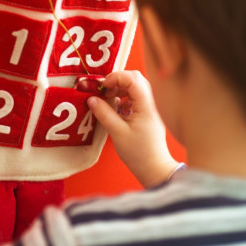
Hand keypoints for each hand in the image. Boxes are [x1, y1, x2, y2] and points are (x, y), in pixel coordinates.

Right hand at [87, 70, 177, 187]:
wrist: (154, 168)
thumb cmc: (138, 153)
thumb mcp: (117, 133)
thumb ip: (104, 113)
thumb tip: (91, 99)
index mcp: (147, 105)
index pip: (133, 79)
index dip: (116, 77)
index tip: (103, 86)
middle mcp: (151, 103)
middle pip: (135, 79)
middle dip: (117, 81)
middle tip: (104, 91)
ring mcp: (151, 107)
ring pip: (135, 87)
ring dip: (120, 89)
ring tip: (107, 99)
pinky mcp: (147, 113)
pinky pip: (135, 97)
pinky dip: (124, 98)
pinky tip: (116, 109)